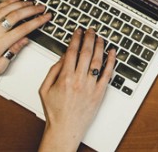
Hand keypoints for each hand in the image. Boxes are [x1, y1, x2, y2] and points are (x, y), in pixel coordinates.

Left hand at [0, 0, 50, 85]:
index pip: (23, 29)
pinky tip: (13, 0)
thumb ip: (13, 52)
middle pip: (16, 15)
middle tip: (41, 7)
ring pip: (6, 9)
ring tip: (31, 2)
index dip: (37, 21)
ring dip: (20, 4)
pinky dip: (6, 2)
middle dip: (32, 9)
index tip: (45, 17)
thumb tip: (24, 40)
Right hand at [38, 28, 114, 151]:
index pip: (72, 52)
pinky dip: (111, 61)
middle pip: (86, 53)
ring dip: (100, 46)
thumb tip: (63, 57)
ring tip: (100, 37)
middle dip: (89, 38)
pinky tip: (112, 52)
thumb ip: (53, 70)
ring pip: (98, 60)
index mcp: (65, 78)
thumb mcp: (45, 89)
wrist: (65, 128)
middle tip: (91, 30)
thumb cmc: (55, 111)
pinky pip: (108, 74)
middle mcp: (79, 80)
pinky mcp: (100, 93)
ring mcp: (91, 86)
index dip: (76, 39)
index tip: (78, 31)